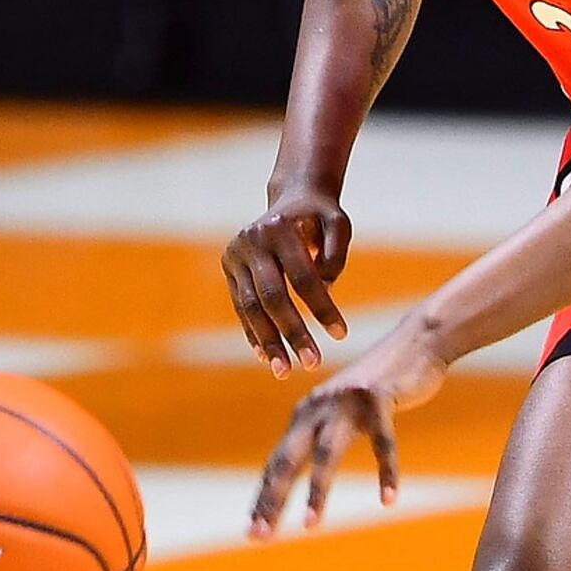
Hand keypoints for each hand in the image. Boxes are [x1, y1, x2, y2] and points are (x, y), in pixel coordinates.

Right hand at [224, 188, 354, 373]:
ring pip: (250, 307)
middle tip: (313, 364)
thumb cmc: (320, 216)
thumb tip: (325, 288)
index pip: (302, 277)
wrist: (291, 199)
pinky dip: (254, 332)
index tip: (341, 335)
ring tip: (285, 371)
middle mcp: (251, 241)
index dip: (321, 307)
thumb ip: (336, 252)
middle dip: (292, 333)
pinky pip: (241, 307)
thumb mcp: (338, 223)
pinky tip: (267, 357)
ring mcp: (235, 255)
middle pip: (272, 296)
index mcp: (279, 228)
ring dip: (268, 342)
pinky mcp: (229, 268)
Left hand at [247, 316, 450, 538]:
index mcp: (305, 415)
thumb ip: (319, 432)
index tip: (254, 532)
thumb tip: (295, 466)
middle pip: (288, 460)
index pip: (277, 463)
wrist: (415, 344)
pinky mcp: (380, 398)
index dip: (264, 498)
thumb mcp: (340, 409)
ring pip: (327, 454)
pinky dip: (386, 473)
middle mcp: (318, 407)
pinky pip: (384, 443)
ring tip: (309, 526)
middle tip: (259, 535)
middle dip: (272, 500)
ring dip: (317, 492)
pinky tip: (388, 499)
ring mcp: (348, 402)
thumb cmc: (377, 386)